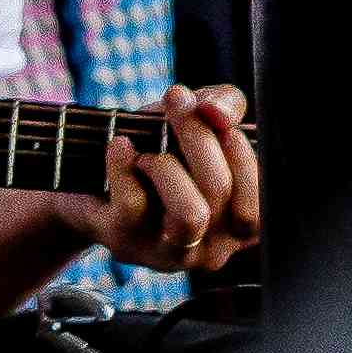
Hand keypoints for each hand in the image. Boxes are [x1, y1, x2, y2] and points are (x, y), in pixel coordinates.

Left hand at [66, 82, 261, 274]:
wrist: (89, 184)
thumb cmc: (159, 149)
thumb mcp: (198, 119)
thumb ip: (224, 104)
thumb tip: (215, 110)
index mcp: (242, 223)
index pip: (262, 197)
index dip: (241, 150)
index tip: (213, 113)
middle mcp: (215, 247)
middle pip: (221, 191)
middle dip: (197, 137)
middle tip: (175, 99)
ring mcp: (170, 252)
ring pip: (190, 214)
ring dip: (167, 166)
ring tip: (148, 152)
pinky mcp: (127, 243)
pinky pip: (134, 205)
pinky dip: (124, 166)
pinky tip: (119, 146)